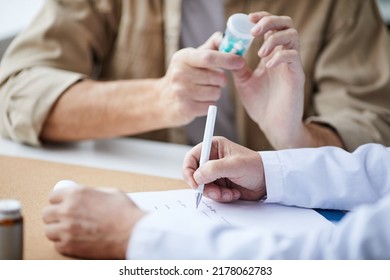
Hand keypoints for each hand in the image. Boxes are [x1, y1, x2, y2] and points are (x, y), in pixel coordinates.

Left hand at [42, 186, 144, 258]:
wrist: (132, 233)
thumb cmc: (125, 213)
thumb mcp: (111, 193)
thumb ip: (94, 193)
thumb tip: (88, 196)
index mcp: (77, 194)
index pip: (53, 196)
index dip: (59, 201)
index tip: (62, 205)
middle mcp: (67, 210)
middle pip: (46, 214)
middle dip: (55, 216)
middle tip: (63, 219)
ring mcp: (66, 229)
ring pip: (48, 231)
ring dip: (57, 231)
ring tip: (68, 231)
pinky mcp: (69, 246)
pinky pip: (57, 245)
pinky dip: (64, 244)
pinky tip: (74, 240)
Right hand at [156, 32, 244, 126]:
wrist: (163, 99)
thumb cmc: (184, 75)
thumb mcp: (193, 57)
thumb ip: (211, 47)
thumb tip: (225, 37)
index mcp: (183, 57)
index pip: (208, 57)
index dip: (227, 58)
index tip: (241, 61)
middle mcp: (179, 73)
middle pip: (216, 77)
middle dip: (222, 80)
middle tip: (215, 80)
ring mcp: (181, 92)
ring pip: (216, 93)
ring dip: (215, 93)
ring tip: (204, 91)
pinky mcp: (185, 108)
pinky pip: (210, 106)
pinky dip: (210, 104)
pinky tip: (200, 101)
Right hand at [182, 136, 265, 202]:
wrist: (268, 181)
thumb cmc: (255, 167)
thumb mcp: (234, 165)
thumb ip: (214, 169)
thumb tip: (197, 176)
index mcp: (213, 147)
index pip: (191, 158)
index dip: (189, 171)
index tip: (195, 184)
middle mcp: (211, 159)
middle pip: (194, 175)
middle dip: (204, 186)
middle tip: (216, 192)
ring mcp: (215, 173)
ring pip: (203, 187)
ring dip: (215, 193)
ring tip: (229, 193)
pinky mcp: (219, 185)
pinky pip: (212, 194)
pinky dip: (221, 197)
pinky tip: (233, 194)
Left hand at [232, 12, 305, 148]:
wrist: (273, 126)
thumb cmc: (261, 105)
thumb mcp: (244, 82)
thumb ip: (238, 67)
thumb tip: (227, 53)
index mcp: (271, 55)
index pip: (271, 28)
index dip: (262, 19)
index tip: (247, 19)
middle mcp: (283, 57)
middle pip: (285, 25)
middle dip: (270, 21)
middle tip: (253, 30)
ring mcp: (291, 66)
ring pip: (292, 36)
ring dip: (274, 38)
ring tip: (260, 52)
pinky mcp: (297, 76)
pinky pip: (293, 57)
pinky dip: (279, 56)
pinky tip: (267, 65)